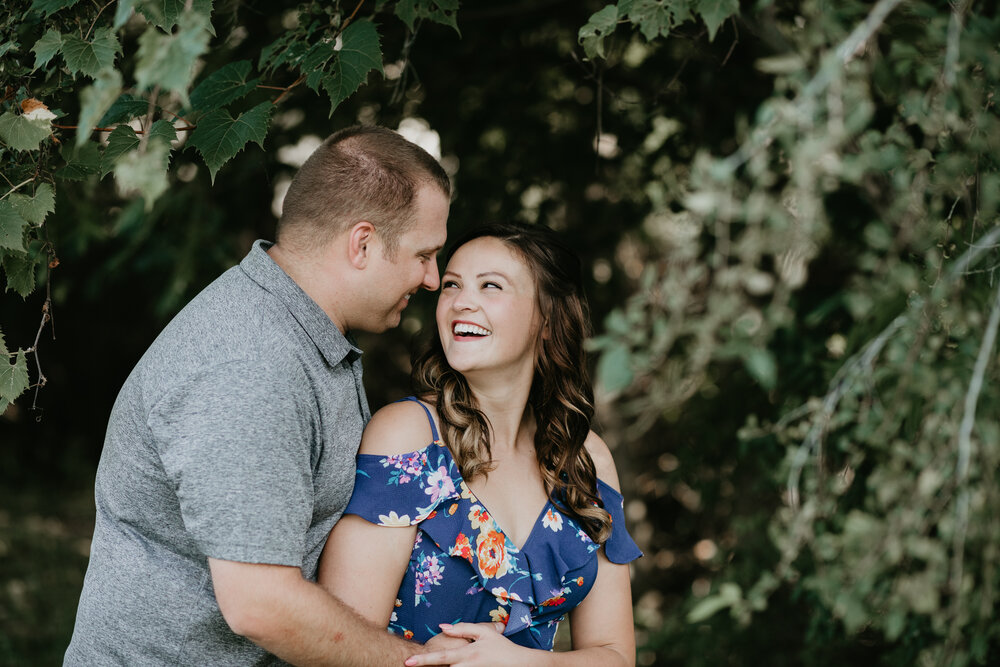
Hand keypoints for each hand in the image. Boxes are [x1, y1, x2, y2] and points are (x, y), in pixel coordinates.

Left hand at [405, 622, 527, 666]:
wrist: (517, 665)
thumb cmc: (500, 647)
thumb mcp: (484, 632)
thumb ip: (462, 629)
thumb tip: (442, 626)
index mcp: (467, 654)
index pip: (441, 657)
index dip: (423, 660)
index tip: (408, 661)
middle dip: (428, 666)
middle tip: (413, 663)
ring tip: (427, 661)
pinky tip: (452, 663)